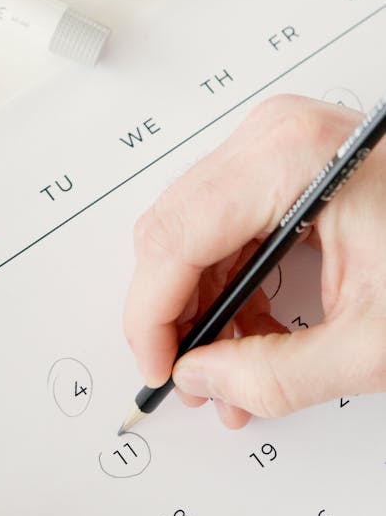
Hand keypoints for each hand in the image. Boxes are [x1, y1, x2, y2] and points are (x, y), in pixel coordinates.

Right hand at [123, 94, 385, 428]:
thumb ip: (278, 374)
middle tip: (195, 376)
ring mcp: (275, 141)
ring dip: (201, 304)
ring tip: (233, 367)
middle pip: (171, 230)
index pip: (173, 240)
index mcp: (288, 158)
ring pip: (189, 228)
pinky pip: (222, 221)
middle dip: (175, 314)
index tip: (160, 369)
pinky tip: (254, 329)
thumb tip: (203, 380)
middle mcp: (272, 135)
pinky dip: (227, 280)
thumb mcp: (374, 338)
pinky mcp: (283, 158)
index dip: (152, 317)